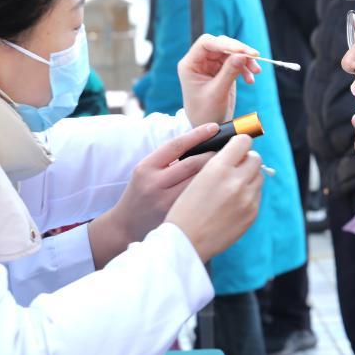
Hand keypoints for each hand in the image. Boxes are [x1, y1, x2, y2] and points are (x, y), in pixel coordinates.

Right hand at [88, 123, 218, 267]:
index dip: (198, 134)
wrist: (126, 227)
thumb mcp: (145, 172)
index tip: (215, 127)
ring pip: (201, 182)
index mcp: (146, 167)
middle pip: (193, 163)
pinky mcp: (177, 217)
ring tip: (228, 169)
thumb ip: (168, 159)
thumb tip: (202, 142)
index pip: (176, 145)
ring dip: (218, 173)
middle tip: (228, 151)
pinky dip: (214, 192)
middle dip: (214, 155)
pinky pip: (202, 200)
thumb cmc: (141, 194)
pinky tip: (223, 188)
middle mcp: (155, 184)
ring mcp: (166, 202)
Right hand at [164, 134, 262, 261]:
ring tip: (233, 186)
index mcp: (218, 168)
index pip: (243, 142)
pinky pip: (257, 195)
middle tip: (236, 165)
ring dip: (249, 176)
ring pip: (259, 176)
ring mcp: (247, 199)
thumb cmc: (184, 209)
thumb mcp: (196, 178)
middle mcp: (236, 182)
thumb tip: (236, 151)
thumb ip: (218, 163)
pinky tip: (233, 202)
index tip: (237, 146)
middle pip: (255, 158)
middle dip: (247, 159)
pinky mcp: (252, 214)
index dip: (240, 142)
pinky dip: (248, 194)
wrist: (185, 241)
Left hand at [178, 34, 261, 126]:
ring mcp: (211, 65)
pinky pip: (236, 62)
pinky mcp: (222, 71)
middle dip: (239, 50)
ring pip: (231, 52)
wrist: (208, 128)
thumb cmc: (206, 113)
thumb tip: (243, 54)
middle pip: (221, 44)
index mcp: (190, 64)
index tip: (242, 51)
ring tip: (256, 72)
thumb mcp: (217, 93)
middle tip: (255, 57)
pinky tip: (251, 79)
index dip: (224, 43)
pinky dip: (245, 68)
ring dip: (245, 60)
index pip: (206, 43)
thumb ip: (229, 72)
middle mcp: (200, 61)